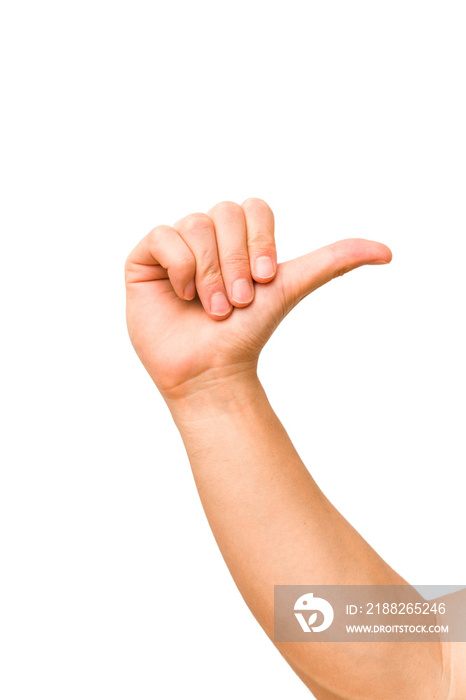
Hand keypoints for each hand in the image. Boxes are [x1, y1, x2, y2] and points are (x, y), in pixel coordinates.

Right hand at [125, 198, 390, 399]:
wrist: (213, 371)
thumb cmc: (248, 333)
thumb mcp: (292, 288)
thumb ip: (334, 262)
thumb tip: (388, 250)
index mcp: (238, 238)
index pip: (253, 208)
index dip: (261, 241)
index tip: (266, 280)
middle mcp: (206, 237)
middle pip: (224, 213)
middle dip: (236, 263)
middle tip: (237, 302)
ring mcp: (174, 247)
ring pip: (195, 225)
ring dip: (210, 273)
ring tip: (211, 307)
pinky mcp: (145, 259)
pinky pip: (162, 236)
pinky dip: (179, 266)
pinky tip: (182, 294)